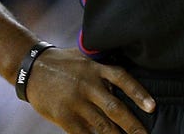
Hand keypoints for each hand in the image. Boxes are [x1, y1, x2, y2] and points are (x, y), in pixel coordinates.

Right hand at [25, 47, 156, 133]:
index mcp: (96, 68)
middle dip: (132, 125)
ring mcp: (75, 101)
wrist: (31, 68)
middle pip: (115, 108)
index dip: (139, 93)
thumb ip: (102, 68)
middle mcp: (88, 84)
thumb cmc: (63, 63)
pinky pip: (82, 133)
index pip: (122, 79)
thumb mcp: (84, 57)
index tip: (152, 107)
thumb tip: (124, 81)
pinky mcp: (63, 115)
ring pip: (101, 124)